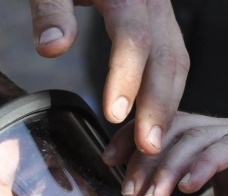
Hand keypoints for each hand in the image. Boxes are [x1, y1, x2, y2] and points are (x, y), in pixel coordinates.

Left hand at [28, 0, 187, 155]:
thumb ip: (50, 8)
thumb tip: (53, 49)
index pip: (134, 36)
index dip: (127, 77)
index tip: (115, 114)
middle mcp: (152, 0)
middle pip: (168, 55)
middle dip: (160, 105)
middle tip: (147, 149)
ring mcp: (159, 11)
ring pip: (176, 60)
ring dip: (166, 105)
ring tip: (150, 147)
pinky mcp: (156, 23)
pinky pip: (169, 60)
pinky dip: (163, 94)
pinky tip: (149, 122)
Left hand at [105, 114, 227, 195]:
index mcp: (212, 152)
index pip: (162, 137)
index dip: (132, 147)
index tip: (108, 169)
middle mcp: (226, 138)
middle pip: (170, 134)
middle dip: (142, 161)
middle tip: (126, 191)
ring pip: (195, 138)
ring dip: (167, 166)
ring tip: (151, 194)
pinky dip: (205, 163)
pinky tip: (188, 185)